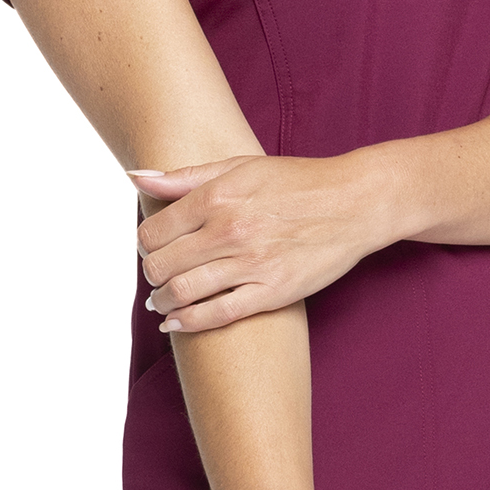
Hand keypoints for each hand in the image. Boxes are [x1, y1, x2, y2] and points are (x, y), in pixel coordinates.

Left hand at [127, 153, 389, 330]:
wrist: (354, 202)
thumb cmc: (296, 180)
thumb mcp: (240, 166)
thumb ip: (185, 176)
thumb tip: (135, 176)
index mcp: (218, 197)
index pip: (153, 231)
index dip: (145, 243)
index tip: (151, 246)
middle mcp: (229, 231)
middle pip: (161, 265)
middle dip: (150, 273)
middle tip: (156, 273)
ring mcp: (251, 264)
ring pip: (182, 293)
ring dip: (162, 301)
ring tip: (161, 300)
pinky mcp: (272, 292)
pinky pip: (217, 316)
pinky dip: (187, 323)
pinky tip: (175, 323)